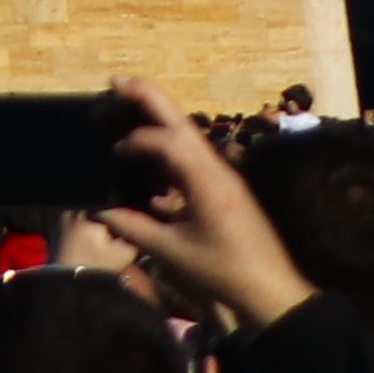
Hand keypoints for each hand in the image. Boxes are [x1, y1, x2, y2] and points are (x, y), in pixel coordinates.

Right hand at [85, 87, 316, 331]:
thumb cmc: (223, 271)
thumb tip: (101, 212)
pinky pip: (195, 156)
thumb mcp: (173, 252)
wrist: (272, 292)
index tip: (114, 153)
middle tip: (116, 80)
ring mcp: (226, 178)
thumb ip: (133, 228)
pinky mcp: (227, 191)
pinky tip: (155, 161)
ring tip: (131, 106)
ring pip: (190, 137)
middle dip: (149, 98)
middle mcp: (218, 170)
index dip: (136, 141)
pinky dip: (172, 146)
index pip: (167, 142)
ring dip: (161, 119)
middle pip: (182, 123)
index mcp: (206, 180)